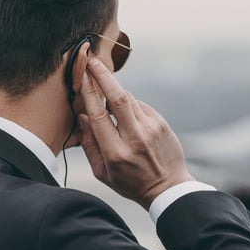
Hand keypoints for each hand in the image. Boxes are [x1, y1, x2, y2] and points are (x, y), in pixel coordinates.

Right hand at [77, 58, 193, 208]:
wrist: (167, 188)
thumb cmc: (130, 183)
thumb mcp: (102, 172)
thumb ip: (89, 144)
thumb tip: (82, 116)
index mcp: (116, 153)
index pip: (99, 115)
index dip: (88, 93)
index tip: (81, 76)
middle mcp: (135, 138)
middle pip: (117, 97)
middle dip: (103, 76)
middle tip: (93, 61)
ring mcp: (151, 129)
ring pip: (129, 99)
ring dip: (115, 92)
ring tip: (107, 95)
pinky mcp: (161, 124)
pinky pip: (140, 106)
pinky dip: (130, 105)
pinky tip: (128, 118)